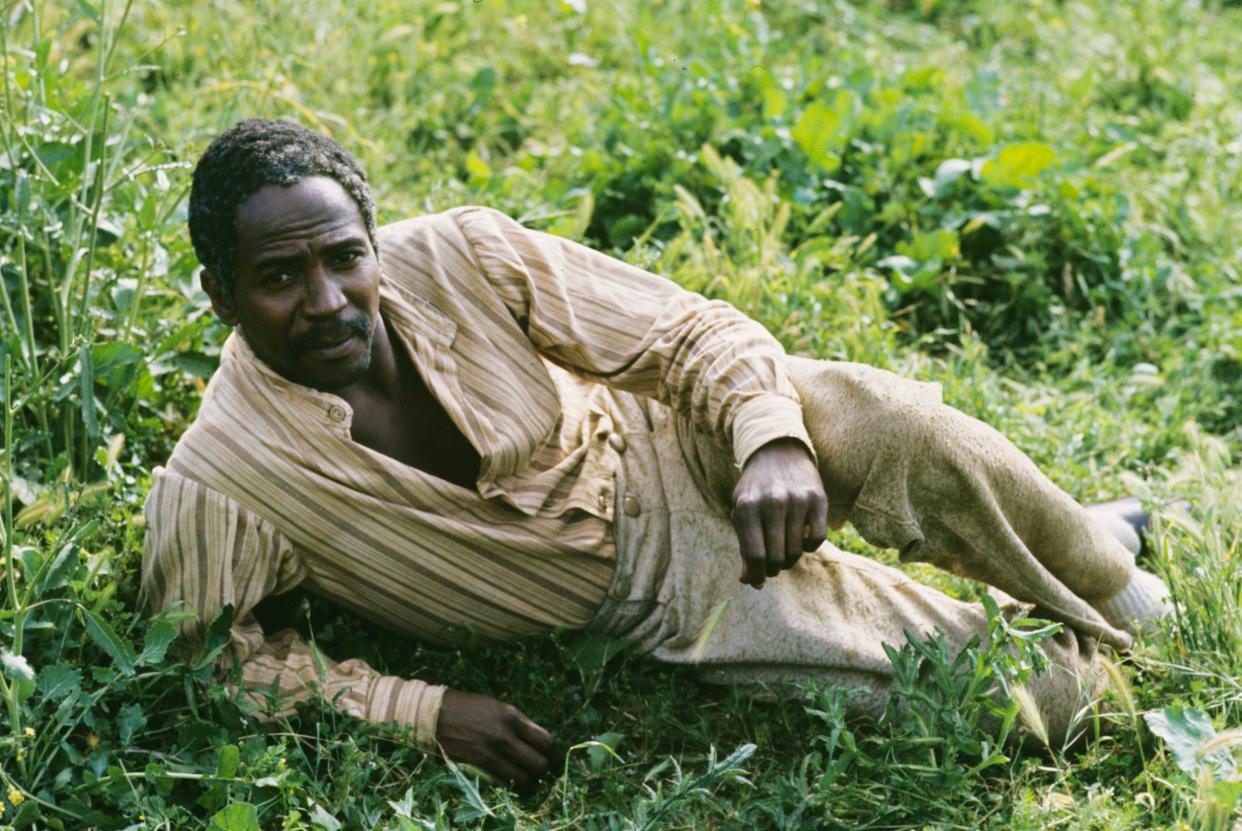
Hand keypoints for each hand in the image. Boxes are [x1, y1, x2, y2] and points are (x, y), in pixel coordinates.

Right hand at [435, 689, 561, 789]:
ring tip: (531, 780)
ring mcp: (491, 752)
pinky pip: (504, 781)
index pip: (546, 741)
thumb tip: (539, 743)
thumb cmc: (470, 708)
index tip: (558, 762)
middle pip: (538, 763)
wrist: (437, 714)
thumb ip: (519, 725)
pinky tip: (513, 781)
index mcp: (512, 716)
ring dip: (530, 782)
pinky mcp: (479, 765)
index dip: (556, 756)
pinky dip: (512, 784)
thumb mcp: (499, 708)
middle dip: (546, 771)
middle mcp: (505, 735)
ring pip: (523, 777)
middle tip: (546, 774)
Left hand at [731, 439, 827, 588]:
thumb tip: (748, 581)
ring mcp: (797, 499)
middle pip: (776, 558)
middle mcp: (772, 502)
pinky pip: (817, 539)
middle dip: (773, 569)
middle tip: (773, 566)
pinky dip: (809, 547)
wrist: (778, 452)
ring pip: (796, 551)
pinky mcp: (818, 498)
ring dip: (790, 560)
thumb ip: (744, 545)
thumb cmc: (756, 489)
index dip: (757, 575)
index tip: (758, 581)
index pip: (754, 555)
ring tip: (784, 553)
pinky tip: (801, 540)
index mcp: (747, 506)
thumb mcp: (742, 512)